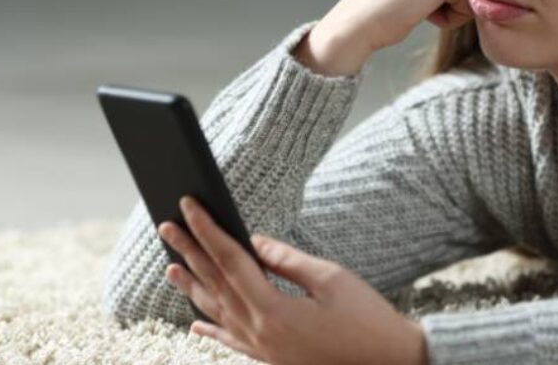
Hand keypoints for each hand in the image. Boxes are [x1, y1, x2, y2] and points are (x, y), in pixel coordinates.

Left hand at [157, 196, 427, 364]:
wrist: (389, 363)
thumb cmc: (366, 318)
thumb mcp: (329, 278)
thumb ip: (286, 259)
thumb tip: (253, 242)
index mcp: (273, 310)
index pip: (231, 260)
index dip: (208, 230)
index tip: (189, 207)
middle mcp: (260, 334)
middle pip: (215, 284)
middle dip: (190, 251)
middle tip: (167, 226)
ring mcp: (263, 350)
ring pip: (217, 313)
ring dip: (192, 287)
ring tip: (172, 265)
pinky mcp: (271, 359)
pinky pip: (231, 341)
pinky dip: (211, 328)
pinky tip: (195, 321)